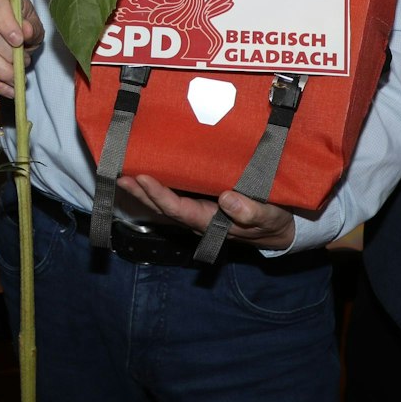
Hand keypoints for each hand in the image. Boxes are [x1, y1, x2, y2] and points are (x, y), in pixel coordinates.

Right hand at [0, 0, 41, 96]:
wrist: (13, 32)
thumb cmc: (25, 26)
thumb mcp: (34, 24)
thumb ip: (33, 27)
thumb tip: (26, 31)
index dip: (7, 26)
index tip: (20, 41)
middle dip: (8, 54)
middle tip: (25, 63)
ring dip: (2, 69)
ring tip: (19, 78)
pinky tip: (10, 90)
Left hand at [115, 174, 295, 252]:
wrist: (280, 228)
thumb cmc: (274, 221)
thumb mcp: (270, 217)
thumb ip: (251, 212)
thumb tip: (226, 200)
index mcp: (211, 223)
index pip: (179, 210)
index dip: (159, 195)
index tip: (143, 178)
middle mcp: (198, 219)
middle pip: (164, 208)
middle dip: (141, 194)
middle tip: (120, 175)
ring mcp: (197, 212)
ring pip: (165, 204)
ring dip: (144, 192)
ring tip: (123, 175)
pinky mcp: (200, 203)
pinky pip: (174, 196)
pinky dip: (158, 187)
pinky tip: (146, 173)